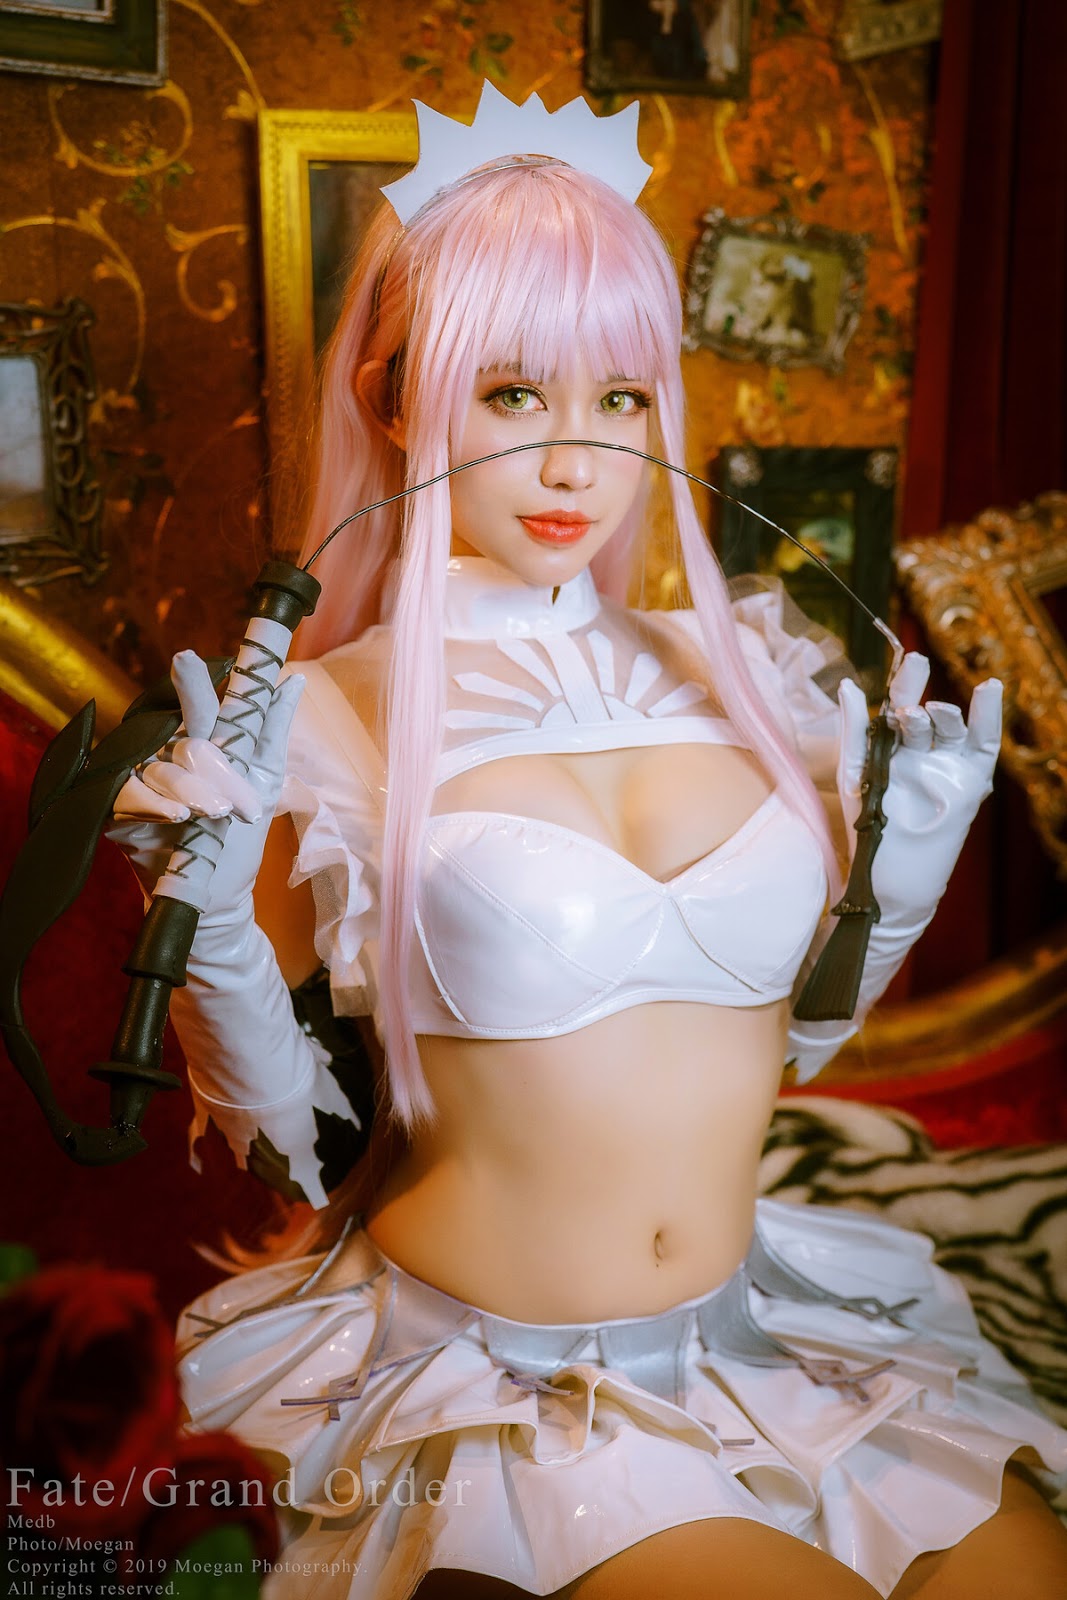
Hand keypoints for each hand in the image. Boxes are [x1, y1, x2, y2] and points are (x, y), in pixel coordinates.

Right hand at [108, 651, 303, 910]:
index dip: (194, 683)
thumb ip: (273, 730)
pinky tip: (175, 816)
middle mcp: (167, 751)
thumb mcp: (267, 780)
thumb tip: (295, 679)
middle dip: (217, 771)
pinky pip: (128, 794)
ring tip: (216, 815)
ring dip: (192, 792)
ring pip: (161, 769)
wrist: (222, 893)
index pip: (198, 705)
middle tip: (239, 804)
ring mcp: (141, 778)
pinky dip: (152, 803)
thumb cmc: (243, 831)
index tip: (187, 658)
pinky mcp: (118, 809)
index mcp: (200, 738)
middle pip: (185, 741)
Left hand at [837, 655, 1001, 922]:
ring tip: (927, 711)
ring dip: (941, 714)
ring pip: (950, 728)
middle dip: (916, 691)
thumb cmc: (866, 834)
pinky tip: (988, 690)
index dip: (902, 684)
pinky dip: (988, 717)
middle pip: (923, 714)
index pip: (897, 709)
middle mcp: (919, 755)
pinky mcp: (969, 784)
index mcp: (889, 751)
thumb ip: (854, 731)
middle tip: (913, 668)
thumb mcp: (854, 776)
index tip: (903, 662)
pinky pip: (983, 745)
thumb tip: (846, 683)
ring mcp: (945, 768)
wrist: (887, 884)